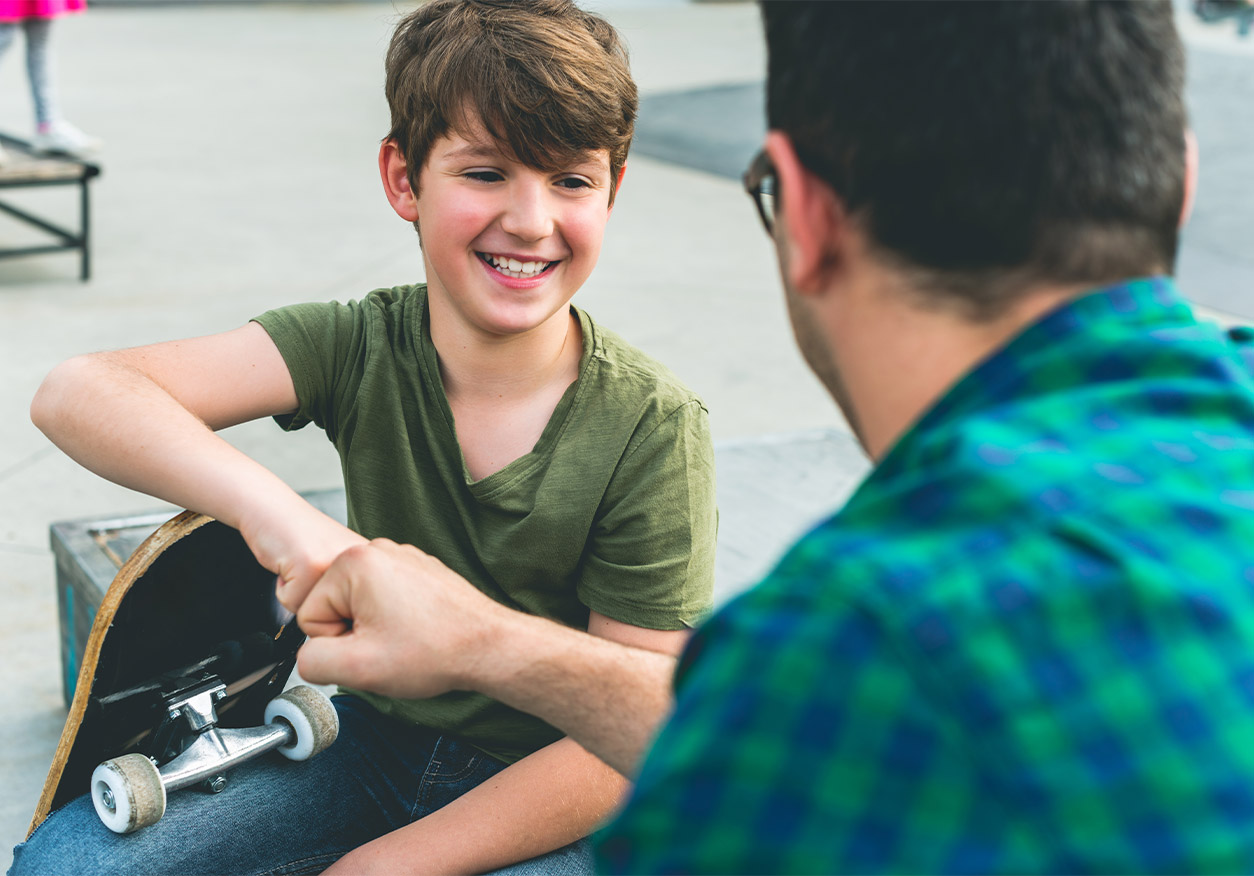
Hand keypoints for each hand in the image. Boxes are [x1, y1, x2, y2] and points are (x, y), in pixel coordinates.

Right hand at [237, 497, 366, 613]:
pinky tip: (289, 562)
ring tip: (302, 565)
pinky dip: (284, 590)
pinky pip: (292, 604)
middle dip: (319, 600)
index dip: (336, 604)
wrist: (274, 510)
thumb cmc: (304, 541)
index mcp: (378, 565)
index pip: (359, 617)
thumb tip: (354, 634)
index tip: (328, 577)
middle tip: (313, 568)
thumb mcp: (339, 570)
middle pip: (338, 617)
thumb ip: (355, 596)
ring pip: (315, 615)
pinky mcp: (311, 566)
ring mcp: (338, 564)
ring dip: (301, 597)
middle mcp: (364, 563)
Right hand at [295, 539, 509, 698]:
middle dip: (355, 634)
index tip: (369, 647)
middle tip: (389, 646)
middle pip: (334, 606)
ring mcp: (401, 558)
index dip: (335, 643)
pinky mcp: (419, 570)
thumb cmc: (436, 651)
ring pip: (360, 606)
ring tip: (406, 640)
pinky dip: (397, 620)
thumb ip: (311, 661)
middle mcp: (377, 551)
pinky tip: (418, 632)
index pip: (310, 615)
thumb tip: (307, 655)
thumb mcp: (356, 668)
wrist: (488, 646)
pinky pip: (386, 601)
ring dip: (375, 629)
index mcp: (355, 563)